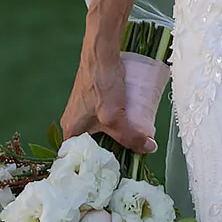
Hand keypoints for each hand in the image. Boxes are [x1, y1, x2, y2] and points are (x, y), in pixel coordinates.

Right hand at [62, 34, 155, 155]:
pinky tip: (135, 120)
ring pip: (105, 129)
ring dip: (121, 133)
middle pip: (97, 143)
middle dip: (115, 148)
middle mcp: (75, 121)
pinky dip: (121, 119)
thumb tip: (148, 148)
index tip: (118, 169)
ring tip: (138, 138)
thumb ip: (131, 136)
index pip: (83, 156)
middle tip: (133, 154)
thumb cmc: (101, 84)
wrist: (102, 52)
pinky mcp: (96, 98)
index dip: (99, 164)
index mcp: (72, 130)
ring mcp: (86, 109)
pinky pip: (109, 116)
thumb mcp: (116, 117)